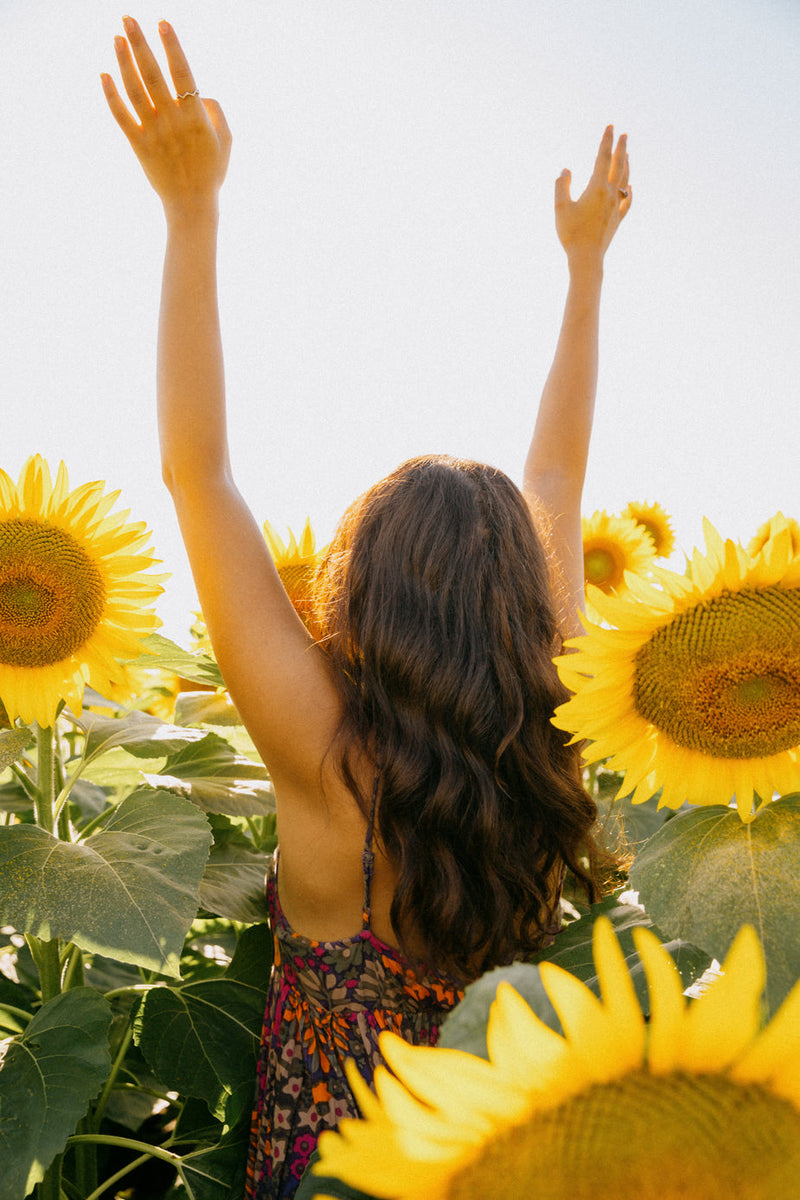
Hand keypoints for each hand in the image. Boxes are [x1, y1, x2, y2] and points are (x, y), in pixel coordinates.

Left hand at [101, 17, 230, 214]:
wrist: (191, 205)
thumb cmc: (211, 172)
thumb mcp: (226, 141)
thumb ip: (216, 112)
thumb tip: (202, 92)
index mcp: (196, 117)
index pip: (182, 74)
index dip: (172, 47)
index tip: (162, 23)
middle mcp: (172, 121)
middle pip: (153, 75)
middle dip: (140, 44)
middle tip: (128, 18)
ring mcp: (153, 133)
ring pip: (135, 90)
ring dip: (124, 62)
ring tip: (117, 37)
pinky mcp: (138, 145)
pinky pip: (121, 116)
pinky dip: (111, 95)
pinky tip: (104, 75)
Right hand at [554, 126, 630, 265]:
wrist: (587, 258)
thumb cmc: (571, 233)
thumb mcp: (560, 207)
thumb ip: (562, 185)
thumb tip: (566, 170)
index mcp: (597, 187)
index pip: (603, 158)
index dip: (606, 141)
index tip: (611, 127)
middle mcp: (611, 194)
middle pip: (619, 166)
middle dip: (621, 148)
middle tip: (624, 135)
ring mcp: (616, 207)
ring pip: (626, 181)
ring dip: (626, 166)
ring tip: (627, 156)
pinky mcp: (618, 219)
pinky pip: (628, 201)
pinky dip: (630, 191)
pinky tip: (631, 188)